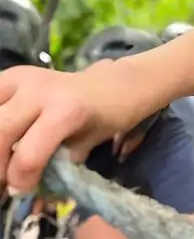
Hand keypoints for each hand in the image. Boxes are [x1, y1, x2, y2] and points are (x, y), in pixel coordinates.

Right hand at [0, 62, 140, 193]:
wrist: (111, 84)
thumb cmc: (103, 118)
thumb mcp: (83, 146)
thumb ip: (53, 164)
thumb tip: (19, 186)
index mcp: (67, 110)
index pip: (29, 154)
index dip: (20, 179)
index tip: (21, 190)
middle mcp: (40, 90)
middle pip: (0, 132)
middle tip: (4, 179)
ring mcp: (22, 79)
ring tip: (4, 158)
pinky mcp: (11, 75)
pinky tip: (5, 134)